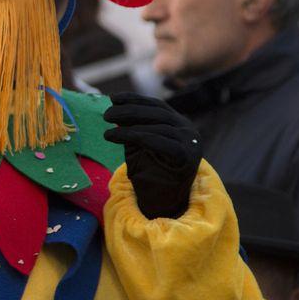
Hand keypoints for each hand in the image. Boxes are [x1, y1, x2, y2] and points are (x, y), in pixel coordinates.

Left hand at [103, 92, 202, 219]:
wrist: (162, 201)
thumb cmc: (149, 171)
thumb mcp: (136, 143)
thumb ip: (131, 125)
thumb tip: (114, 105)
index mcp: (179, 123)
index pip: (156, 105)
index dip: (135, 99)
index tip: (114, 98)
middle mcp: (188, 130)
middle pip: (157, 113)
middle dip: (129, 111)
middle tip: (106, 115)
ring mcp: (191, 142)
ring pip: (157, 127)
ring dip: (128, 126)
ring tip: (107, 131)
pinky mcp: (188, 157)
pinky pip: (159, 141)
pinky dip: (134, 136)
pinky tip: (115, 137)